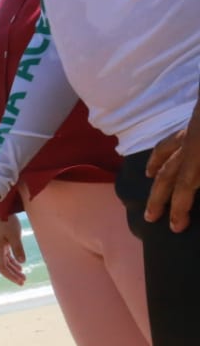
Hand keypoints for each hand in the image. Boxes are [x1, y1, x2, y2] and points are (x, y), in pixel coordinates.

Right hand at [0, 214, 25, 285]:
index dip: (10, 275)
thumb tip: (22, 262)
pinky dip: (12, 260)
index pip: (1, 267)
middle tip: (23, 281)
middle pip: (2, 266)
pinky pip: (5, 254)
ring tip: (22, 275)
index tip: (20, 282)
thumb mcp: (13, 233)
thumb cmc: (5, 218)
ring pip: (4, 261)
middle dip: (12, 274)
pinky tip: (19, 264)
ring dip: (13, 268)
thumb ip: (17, 248)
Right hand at [145, 98, 199, 231]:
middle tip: (150, 217)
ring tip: (150, 175)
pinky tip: (177, 140)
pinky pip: (178, 134)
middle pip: (167, 173)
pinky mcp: (198, 118)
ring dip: (156, 165)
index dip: (179, 209)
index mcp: (199, 155)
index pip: (185, 187)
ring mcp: (192, 129)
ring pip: (166, 149)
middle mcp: (190, 144)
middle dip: (158, 198)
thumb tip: (196, 183)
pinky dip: (171, 143)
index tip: (176, 227)